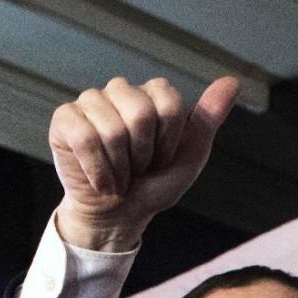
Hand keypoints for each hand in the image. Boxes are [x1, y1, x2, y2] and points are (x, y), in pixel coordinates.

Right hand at [50, 75, 239, 251]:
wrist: (120, 215)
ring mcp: (91, 103)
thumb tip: (233, 81)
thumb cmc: (154, 185)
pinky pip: (84, 138)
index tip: (162, 159)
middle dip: (144, 156)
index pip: (169, 104)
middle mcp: (120, 91)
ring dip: (121, 169)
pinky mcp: (65, 120)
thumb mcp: (189, 156)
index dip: (168, 143)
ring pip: (112, 130)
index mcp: (152, 94)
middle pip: (140, 113)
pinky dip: (98, 171)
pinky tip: (101, 180)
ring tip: (119, 176)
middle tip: (138, 170)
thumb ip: (208, 118)